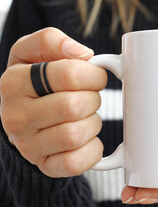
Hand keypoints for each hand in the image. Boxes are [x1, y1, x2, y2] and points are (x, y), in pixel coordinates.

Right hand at [0, 27, 106, 176]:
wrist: (22, 119)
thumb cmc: (35, 83)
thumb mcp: (32, 53)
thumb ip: (51, 41)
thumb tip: (82, 53)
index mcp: (14, 82)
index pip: (68, 74)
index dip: (93, 74)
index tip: (95, 77)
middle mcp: (16, 116)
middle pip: (74, 106)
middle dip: (93, 99)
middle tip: (89, 98)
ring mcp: (28, 145)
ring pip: (76, 135)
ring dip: (92, 124)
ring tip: (85, 117)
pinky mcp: (45, 165)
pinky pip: (76, 163)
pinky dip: (92, 150)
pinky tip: (86, 139)